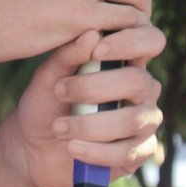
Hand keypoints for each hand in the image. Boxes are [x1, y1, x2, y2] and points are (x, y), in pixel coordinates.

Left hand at [0, 23, 164, 186]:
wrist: (35, 147)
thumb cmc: (47, 104)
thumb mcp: (49, 78)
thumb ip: (68, 56)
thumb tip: (91, 35)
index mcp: (127, 61)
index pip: (150, 40)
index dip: (130, 42)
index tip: (97, 51)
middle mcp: (143, 89)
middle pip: (138, 82)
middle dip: (94, 88)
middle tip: (60, 92)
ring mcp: (145, 121)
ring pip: (133, 120)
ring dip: (90, 124)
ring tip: (59, 127)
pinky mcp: (140, 152)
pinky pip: (128, 152)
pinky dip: (96, 151)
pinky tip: (72, 147)